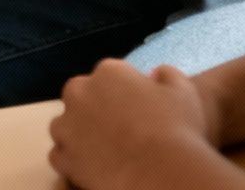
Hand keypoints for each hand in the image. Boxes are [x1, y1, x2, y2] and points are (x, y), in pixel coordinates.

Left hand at [49, 60, 218, 188]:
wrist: (161, 172)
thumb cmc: (177, 129)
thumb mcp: (183, 91)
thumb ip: (167, 74)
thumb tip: (155, 73)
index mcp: (109, 72)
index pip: (110, 75)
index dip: (124, 93)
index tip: (137, 110)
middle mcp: (80, 92)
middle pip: (81, 95)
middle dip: (94, 108)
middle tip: (118, 129)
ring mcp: (67, 125)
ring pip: (66, 124)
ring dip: (79, 133)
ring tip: (104, 149)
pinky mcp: (62, 156)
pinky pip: (61, 154)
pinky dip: (73, 160)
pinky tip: (94, 166)